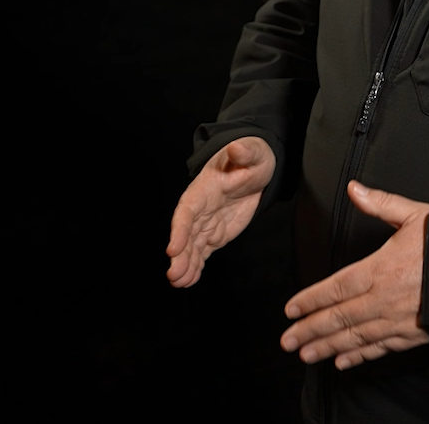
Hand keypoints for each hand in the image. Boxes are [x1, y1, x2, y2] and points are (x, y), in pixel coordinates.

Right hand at [166, 136, 275, 287]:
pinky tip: (189, 280)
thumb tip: (237, 146)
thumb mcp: (254, 152)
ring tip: (180, 282)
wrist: (255, 168)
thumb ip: (245, 152)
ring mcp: (206, 222)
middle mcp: (201, 208)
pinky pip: (202, 251)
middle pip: (186, 233)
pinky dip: (196, 265)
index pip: (187, 210)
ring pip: (192, 246)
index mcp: (205, 188)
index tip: (173, 248)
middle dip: (180, 254)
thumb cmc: (252, 157)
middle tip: (175, 275)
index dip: (179, 230)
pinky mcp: (215, 233)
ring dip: (185, 264)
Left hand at [280, 181, 428, 369]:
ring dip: (327, 346)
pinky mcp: (413, 334)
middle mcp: (384, 298)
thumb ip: (379, 203)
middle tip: (287, 340)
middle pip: (339, 317)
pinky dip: (359, 356)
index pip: (337, 286)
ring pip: (355, 337)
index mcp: (381, 268)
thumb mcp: (413, 214)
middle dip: (310, 329)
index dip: (312, 299)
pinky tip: (343, 361)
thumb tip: (354, 188)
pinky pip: (380, 348)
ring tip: (306, 354)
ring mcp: (397, 320)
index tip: (291, 309)